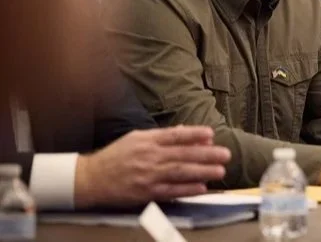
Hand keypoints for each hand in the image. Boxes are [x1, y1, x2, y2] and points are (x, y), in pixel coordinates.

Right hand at [74, 126, 230, 208]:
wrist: (91, 178)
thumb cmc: (117, 156)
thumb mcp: (137, 138)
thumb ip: (162, 135)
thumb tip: (186, 131)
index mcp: (147, 141)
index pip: (175, 136)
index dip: (194, 134)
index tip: (211, 134)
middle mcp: (149, 157)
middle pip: (182, 154)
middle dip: (206, 154)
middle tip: (225, 154)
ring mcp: (148, 175)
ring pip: (180, 172)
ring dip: (202, 171)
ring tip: (220, 170)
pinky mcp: (146, 192)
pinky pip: (171, 191)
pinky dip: (187, 189)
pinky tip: (202, 187)